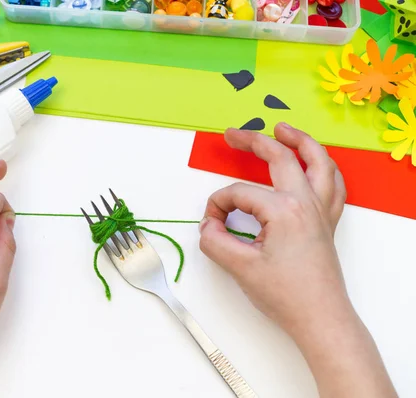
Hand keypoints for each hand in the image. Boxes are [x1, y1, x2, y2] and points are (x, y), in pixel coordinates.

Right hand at [199, 123, 395, 396]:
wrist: (320, 317)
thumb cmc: (285, 294)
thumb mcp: (240, 268)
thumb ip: (215, 241)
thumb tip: (208, 226)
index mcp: (284, 210)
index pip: (239, 194)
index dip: (217, 207)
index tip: (210, 227)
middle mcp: (306, 202)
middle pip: (279, 159)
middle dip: (253, 141)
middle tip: (232, 133)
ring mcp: (321, 210)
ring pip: (318, 162)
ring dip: (300, 140)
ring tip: (283, 128)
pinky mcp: (327, 222)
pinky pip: (333, 184)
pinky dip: (324, 167)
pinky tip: (315, 163)